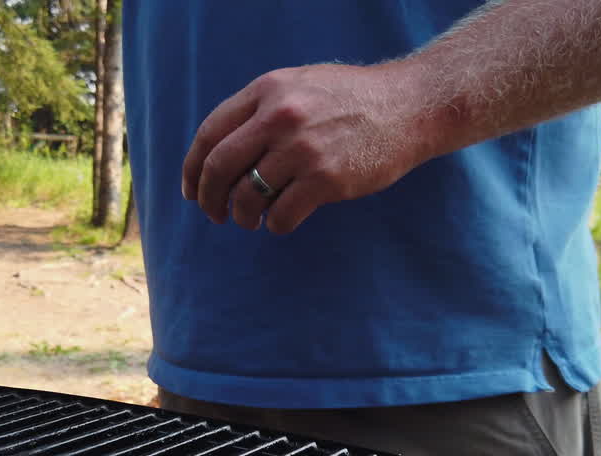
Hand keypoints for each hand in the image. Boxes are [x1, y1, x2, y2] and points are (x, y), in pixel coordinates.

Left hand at [181, 63, 434, 234]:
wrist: (409, 106)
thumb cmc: (352, 100)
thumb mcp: (299, 85)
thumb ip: (261, 110)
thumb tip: (220, 153)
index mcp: (267, 91)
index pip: (210, 134)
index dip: (192, 169)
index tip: (191, 191)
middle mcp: (279, 116)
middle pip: (219, 167)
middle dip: (209, 199)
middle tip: (214, 215)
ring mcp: (302, 148)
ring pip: (248, 197)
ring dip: (243, 217)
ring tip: (251, 220)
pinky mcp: (326, 179)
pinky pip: (282, 216)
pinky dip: (276, 225)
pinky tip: (282, 222)